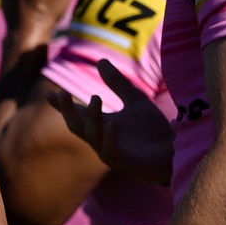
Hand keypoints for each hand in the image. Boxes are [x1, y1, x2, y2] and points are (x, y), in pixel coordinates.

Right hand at [48, 59, 173, 184]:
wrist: (177, 152)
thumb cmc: (154, 130)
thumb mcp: (136, 100)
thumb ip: (117, 83)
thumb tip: (100, 60)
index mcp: (101, 125)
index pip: (77, 114)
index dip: (62, 105)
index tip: (48, 94)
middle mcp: (101, 139)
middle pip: (76, 125)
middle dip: (67, 110)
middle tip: (62, 92)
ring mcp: (111, 152)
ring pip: (92, 135)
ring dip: (92, 117)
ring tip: (96, 97)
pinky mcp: (124, 163)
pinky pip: (111, 150)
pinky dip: (110, 136)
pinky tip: (113, 123)